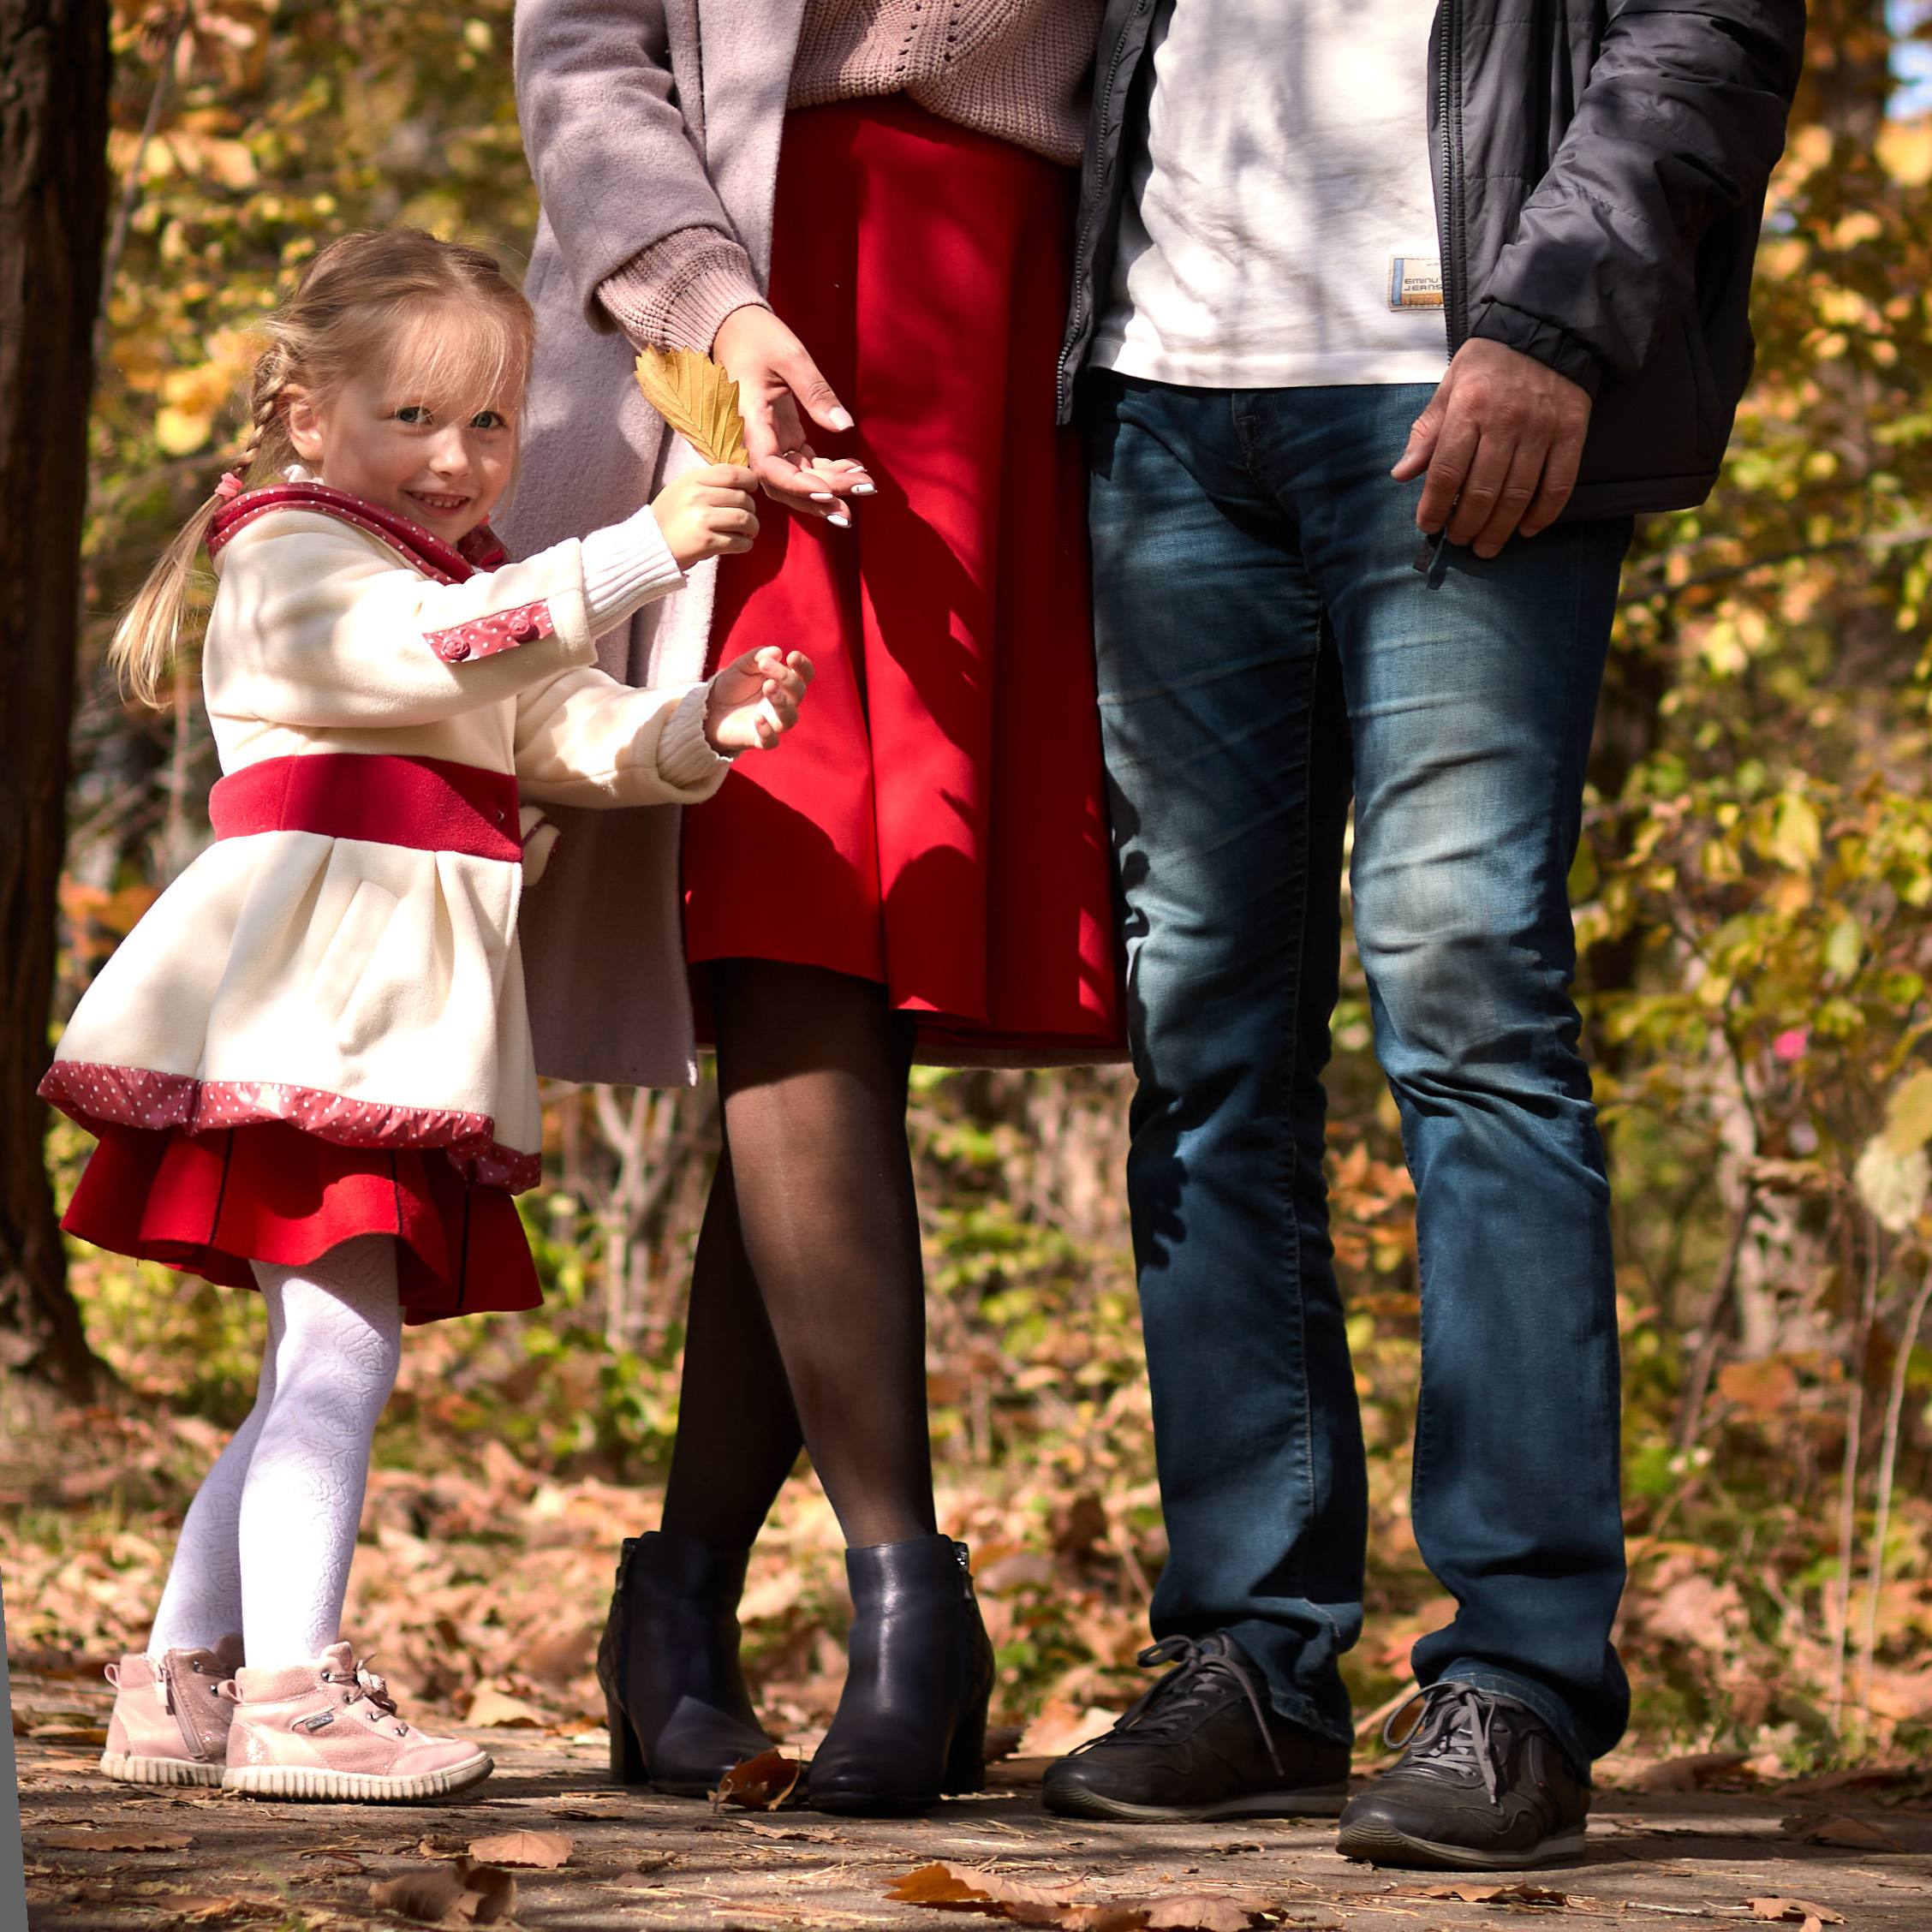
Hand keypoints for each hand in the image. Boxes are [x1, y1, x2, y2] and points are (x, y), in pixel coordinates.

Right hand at [652, 463, 759, 568]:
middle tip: (749, 518)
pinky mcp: (705, 542)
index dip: (749, 480)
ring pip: (744, 519)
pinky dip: (746, 544)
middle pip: (742, 498)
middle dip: (752, 510)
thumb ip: (706, 484)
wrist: (647, 546)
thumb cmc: (668, 519)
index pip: (731, 472)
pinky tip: (742, 544)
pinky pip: (738, 542)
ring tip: (749, 532)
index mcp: (692, 481)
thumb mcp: (681, 490)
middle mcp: (697, 496)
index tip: (752, 489)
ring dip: (753, 528)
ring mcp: (702, 519)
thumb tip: (740, 483)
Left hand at [704, 645, 814, 751]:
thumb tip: (777, 652)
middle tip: (765, 666)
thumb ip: (757, 657)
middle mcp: (784, 704)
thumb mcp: (741, 666)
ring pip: (790, 718)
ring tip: (769, 686)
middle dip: (785, 678)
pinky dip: (767, 732)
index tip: (792, 656)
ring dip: (782, 702)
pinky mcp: (759, 740)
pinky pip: (771, 741)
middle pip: (798, 693)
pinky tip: (757, 718)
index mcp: (784, 684)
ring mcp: (773, 723)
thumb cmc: (733, 685)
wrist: (711, 708)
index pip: (803, 676)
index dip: (803, 667)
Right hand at [712, 306, 873, 522]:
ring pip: (795, 481)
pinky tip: (854, 469)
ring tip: (864, 486)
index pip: (768, 468)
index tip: (828, 493)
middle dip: (822, 496)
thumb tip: (844, 426)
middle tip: (862, 493)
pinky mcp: (780, 440)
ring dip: (829, 488)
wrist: (735, 330)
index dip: (797, 486)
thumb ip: (816, 392)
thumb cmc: (758, 338)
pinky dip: (827, 472)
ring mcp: (767, 443)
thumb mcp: (790, 357)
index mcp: (748, 421)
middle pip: (784, 484)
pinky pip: (803, 466)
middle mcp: (753, 440)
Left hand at [1392, 338, 1591, 556]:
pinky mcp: (1571, 433)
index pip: (1445, 472)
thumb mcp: (1449, 388)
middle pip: (1481, 491)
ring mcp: (1541, 428)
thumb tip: (1401, 475)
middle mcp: (1505, 420)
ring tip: (1485, 546)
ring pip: (1518, 495)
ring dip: (1499, 529)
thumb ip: (1427, 432)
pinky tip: (1527, 529)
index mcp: (1468, 408)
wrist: (1545, 332)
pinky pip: (1558, 485)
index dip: (1434, 507)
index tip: (1428, 526)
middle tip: (1458, 541)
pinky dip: (1543, 514)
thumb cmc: (1488, 366)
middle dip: (1465, 526)